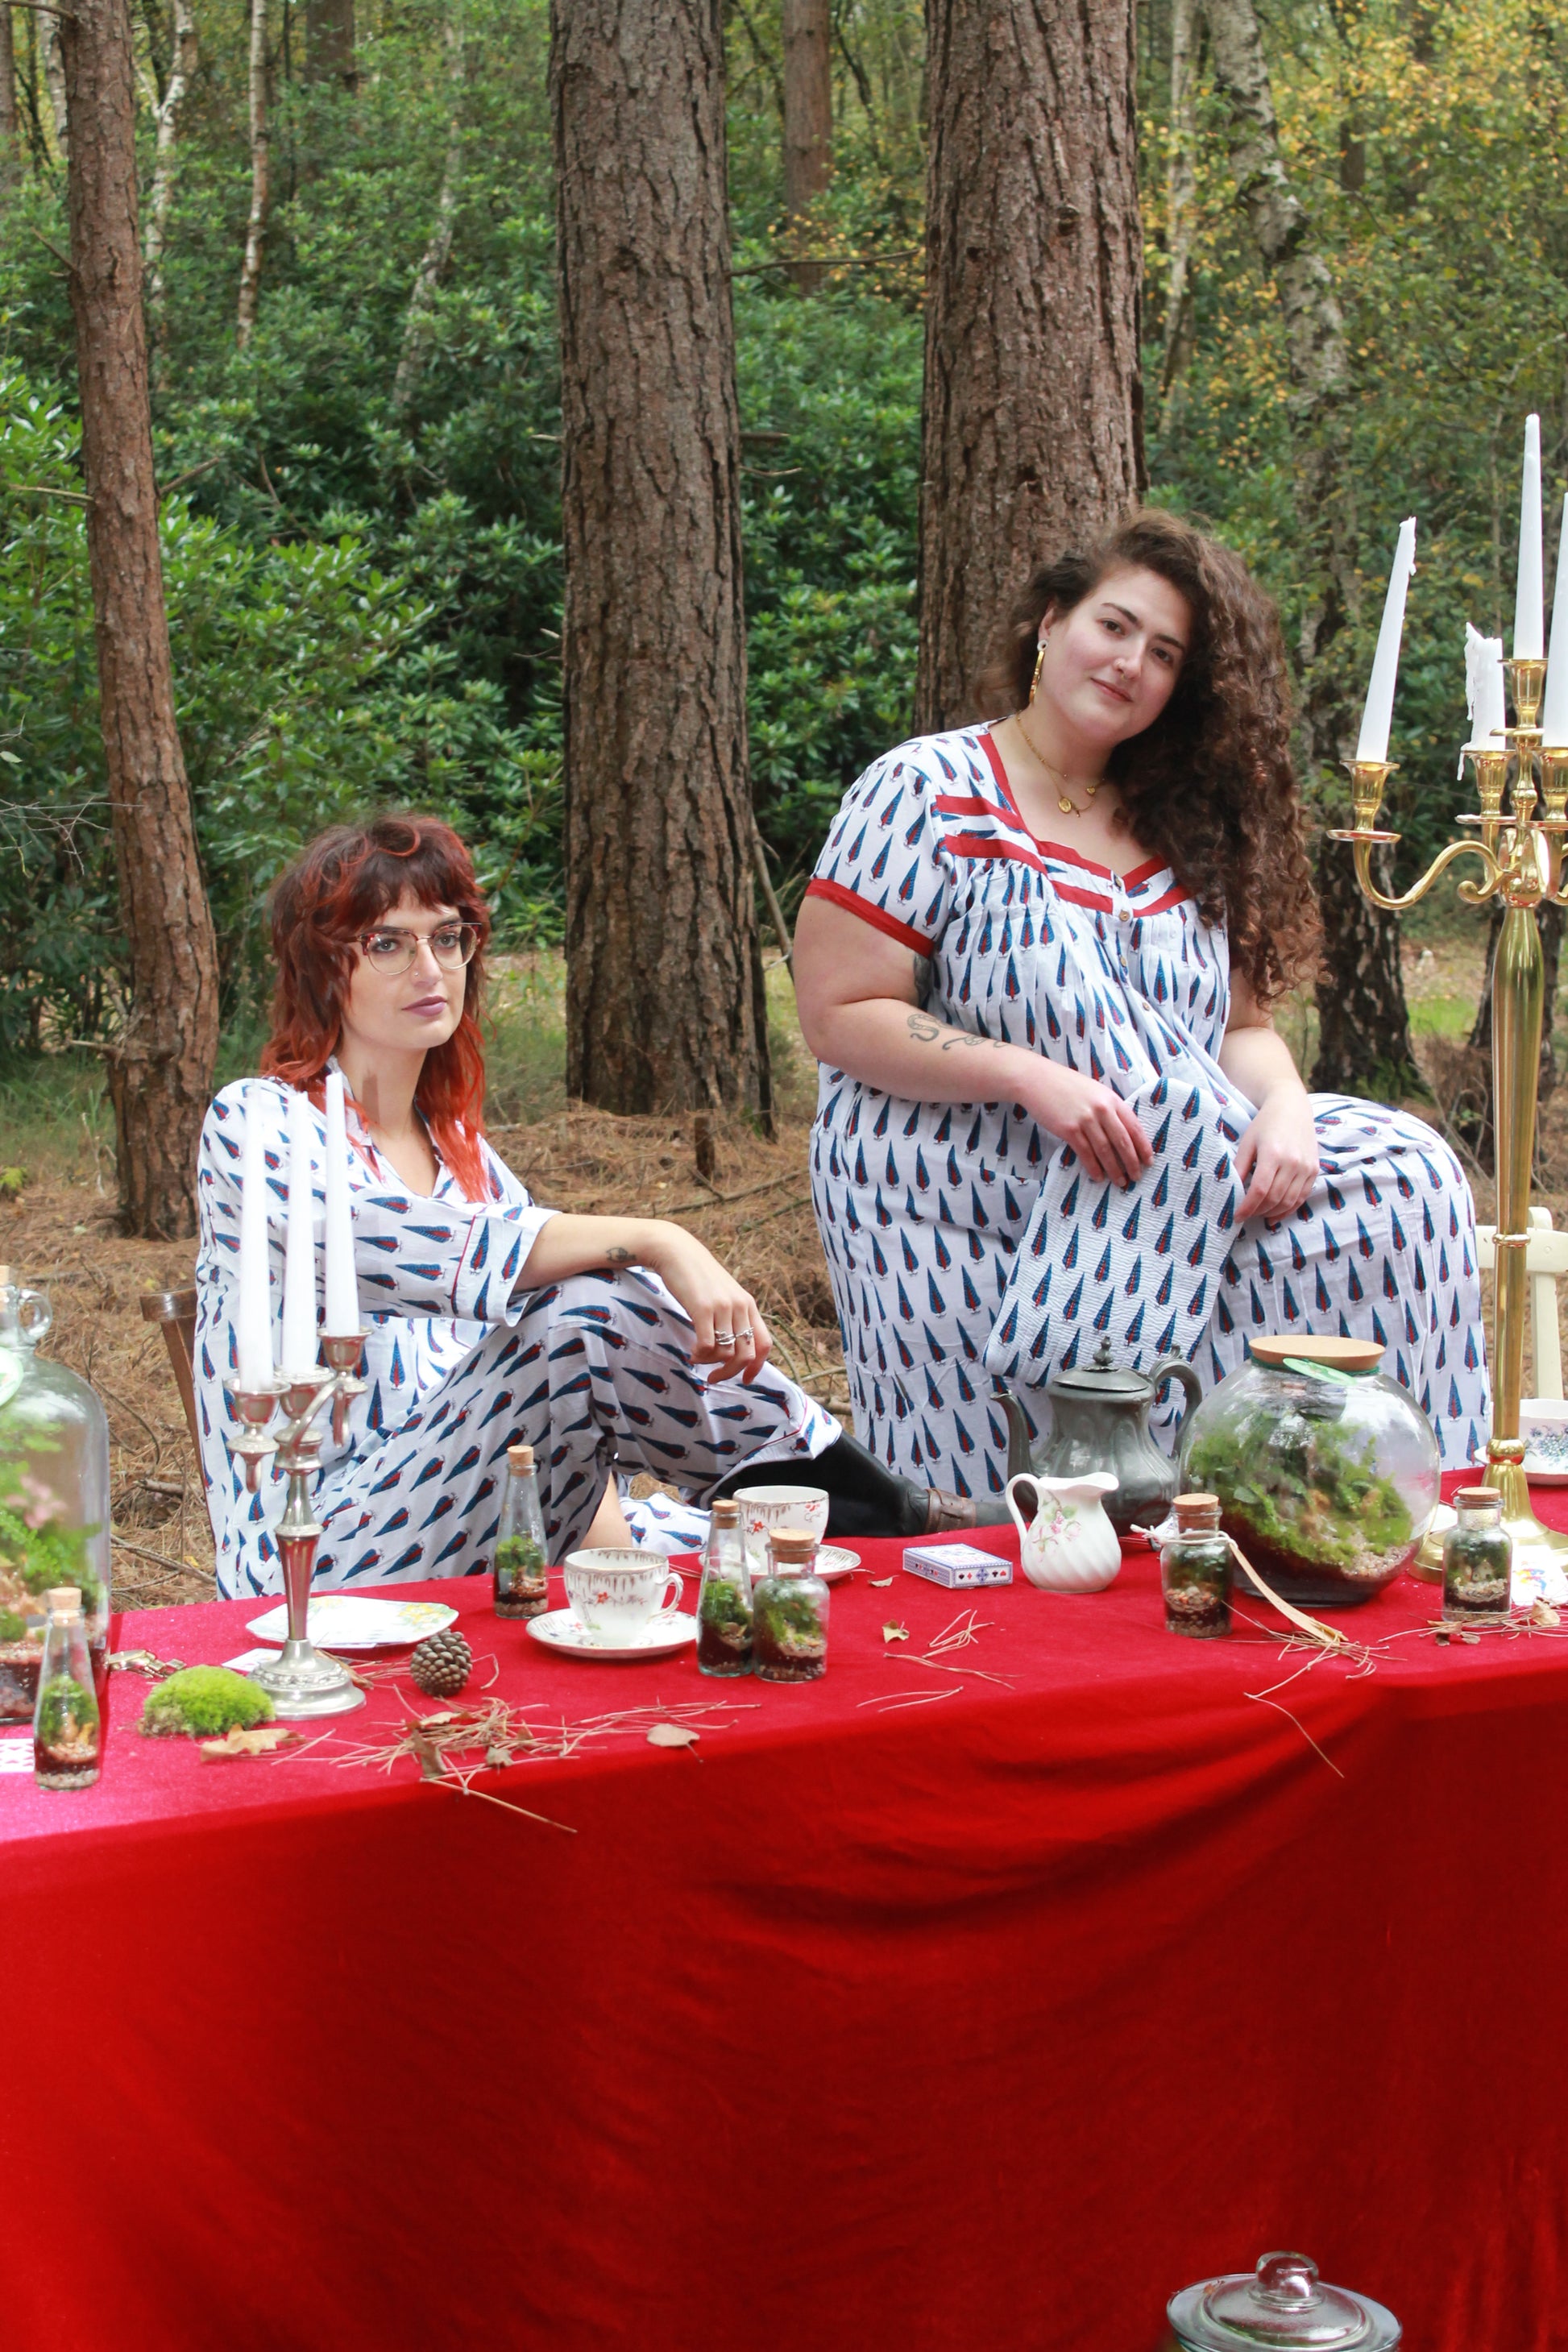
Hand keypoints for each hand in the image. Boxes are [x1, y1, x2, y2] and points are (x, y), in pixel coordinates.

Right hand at [644, 1226, 772, 1383]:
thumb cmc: (698, 1278)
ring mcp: (723, 1307)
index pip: (764, 1343)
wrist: (677, 1252)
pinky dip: (699, 1355)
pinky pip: (707, 1345)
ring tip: (697, 1358)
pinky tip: (691, 1352)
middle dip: (730, 1373)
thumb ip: (732, 1316)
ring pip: (726, 1353)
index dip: (757, 1367)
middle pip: (746, 1354)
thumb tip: (732, 1348)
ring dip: (710, 1363)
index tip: (746, 1380)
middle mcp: (740, 1306)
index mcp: (749, 1305)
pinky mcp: (703, 1308)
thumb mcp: (724, 1295)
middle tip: (713, 1377)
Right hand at [1027, 1063, 1152, 1186]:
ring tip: (1120, 1181)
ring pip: (1106, 1150)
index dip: (1143, 1146)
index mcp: (1112, 1099)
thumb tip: (1121, 1131)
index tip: (1148, 1161)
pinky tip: (1098, 1176)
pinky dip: (1094, 1167)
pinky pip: (1086, 1153)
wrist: (1037, 1079)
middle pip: (1123, 1141)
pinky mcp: (1069, 1129)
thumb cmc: (1066, 1085)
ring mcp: (1086, 1120)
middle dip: (1132, 1162)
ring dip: (1114, 1169)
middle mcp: (1102, 1109)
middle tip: (1136, 1177)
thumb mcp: (1094, 1091)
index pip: (1134, 1127)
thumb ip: (1108, 1108)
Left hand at [1235, 1089, 1318, 1224]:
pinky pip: (1302, 1197)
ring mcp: (1306, 1167)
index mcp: (1273, 1154)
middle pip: (1274, 1198)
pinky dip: (1289, 1209)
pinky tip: (1276, 1214)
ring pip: (1289, 1201)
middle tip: (1246, 1215)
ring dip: (1273, 1213)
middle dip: (1258, 1211)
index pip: (1259, 1190)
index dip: (1247, 1207)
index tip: (1237, 1216)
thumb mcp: (1247, 1142)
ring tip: (1259, 1215)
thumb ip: (1240, 1166)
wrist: (1291, 1107)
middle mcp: (1293, 1162)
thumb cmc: (1265, 1124)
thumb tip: (1231, 1191)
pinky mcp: (1314, 1169)